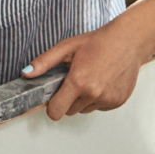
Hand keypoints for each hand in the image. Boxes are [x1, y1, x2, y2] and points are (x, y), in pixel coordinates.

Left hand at [23, 17, 151, 120]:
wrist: (128, 41)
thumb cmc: (97, 42)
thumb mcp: (66, 48)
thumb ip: (44, 62)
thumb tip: (26, 74)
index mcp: (79, 81)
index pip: (56, 111)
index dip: (52, 106)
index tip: (54, 97)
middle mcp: (94, 93)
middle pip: (70, 111)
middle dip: (68, 100)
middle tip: (75, 80)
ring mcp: (108, 99)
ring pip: (85, 110)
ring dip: (84, 100)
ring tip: (91, 78)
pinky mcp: (118, 102)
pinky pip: (100, 107)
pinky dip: (98, 99)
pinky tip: (103, 81)